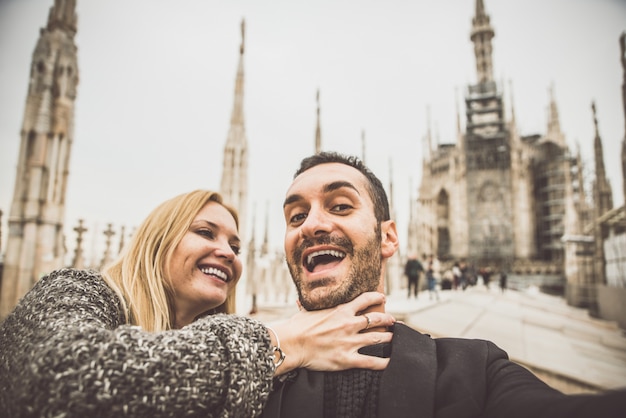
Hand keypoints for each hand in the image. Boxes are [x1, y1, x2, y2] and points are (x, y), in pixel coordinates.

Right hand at [267, 292, 394, 374]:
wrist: (291, 344)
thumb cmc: (296, 327)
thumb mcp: (306, 310)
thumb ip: (312, 305)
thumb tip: (301, 299)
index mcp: (340, 310)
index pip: (365, 300)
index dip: (377, 297)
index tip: (383, 297)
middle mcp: (349, 324)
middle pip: (376, 319)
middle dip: (388, 319)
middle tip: (393, 320)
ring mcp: (349, 342)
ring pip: (378, 338)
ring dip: (388, 338)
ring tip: (393, 338)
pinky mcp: (347, 359)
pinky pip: (371, 361)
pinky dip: (383, 362)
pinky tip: (390, 362)